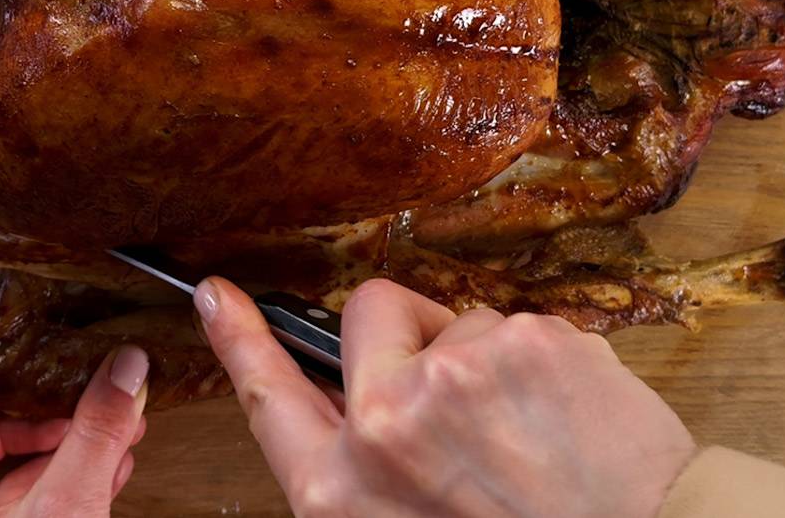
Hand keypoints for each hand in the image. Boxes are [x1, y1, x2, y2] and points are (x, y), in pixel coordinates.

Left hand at [0, 347, 150, 516]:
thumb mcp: (63, 513)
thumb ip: (94, 438)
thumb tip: (125, 369)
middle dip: (22, 415)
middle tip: (67, 396)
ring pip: (1, 477)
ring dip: (57, 443)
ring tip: (108, 422)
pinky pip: (31, 504)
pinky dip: (69, 476)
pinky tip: (114, 462)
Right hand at [196, 277, 696, 517]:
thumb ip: (367, 466)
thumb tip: (360, 396)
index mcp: (343, 489)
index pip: (269, 393)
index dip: (240, 339)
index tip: (218, 294)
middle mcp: (385, 425)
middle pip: (368, 312)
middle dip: (408, 329)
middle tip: (457, 389)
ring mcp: (458, 374)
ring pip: (458, 317)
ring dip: (487, 356)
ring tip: (530, 430)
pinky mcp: (528, 341)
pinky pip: (518, 320)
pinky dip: (542, 356)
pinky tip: (567, 413)